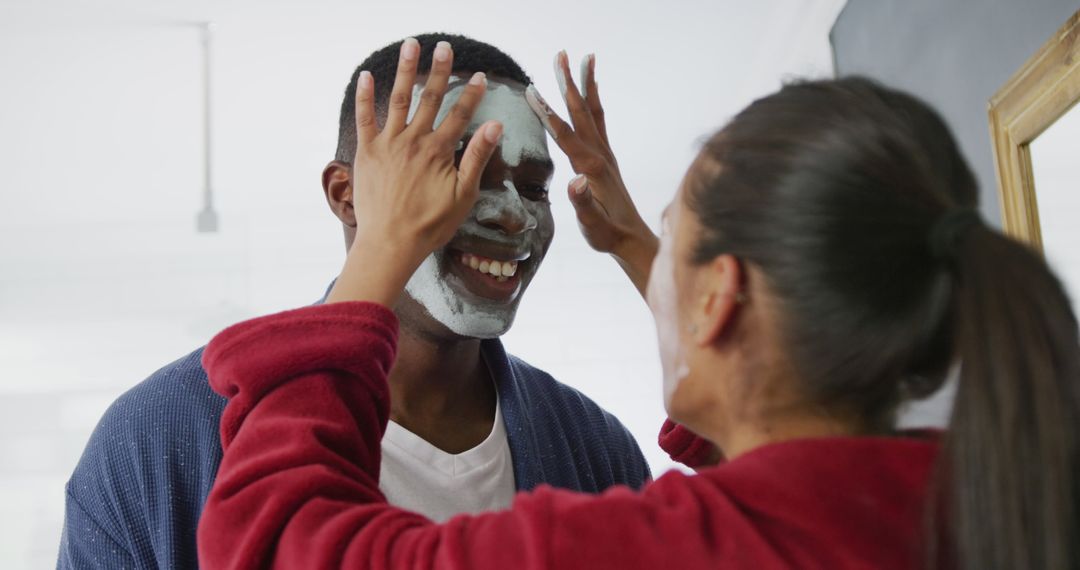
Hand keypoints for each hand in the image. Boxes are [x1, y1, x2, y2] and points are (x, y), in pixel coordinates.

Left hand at [327, 38, 502, 306]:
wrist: (390, 243)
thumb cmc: (430, 225)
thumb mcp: (463, 195)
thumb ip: (477, 157)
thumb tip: (495, 126)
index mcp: (439, 151)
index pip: (460, 115)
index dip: (472, 94)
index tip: (480, 76)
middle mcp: (414, 141)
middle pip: (430, 99)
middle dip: (440, 71)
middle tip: (445, 47)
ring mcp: (388, 144)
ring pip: (399, 99)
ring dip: (406, 71)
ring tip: (411, 46)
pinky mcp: (367, 152)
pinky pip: (365, 118)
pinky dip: (364, 96)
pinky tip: (365, 75)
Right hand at [526, 51, 657, 296]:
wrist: (632, 239)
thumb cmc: (608, 235)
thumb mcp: (593, 226)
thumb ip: (582, 204)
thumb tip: (574, 183)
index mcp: (591, 168)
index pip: (565, 135)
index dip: (547, 113)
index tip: (532, 90)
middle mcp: (601, 155)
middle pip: (581, 112)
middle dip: (569, 82)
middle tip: (560, 53)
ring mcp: (606, 154)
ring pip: (593, 111)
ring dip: (586, 84)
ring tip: (584, 57)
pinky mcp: (607, 158)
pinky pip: (600, 121)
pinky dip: (595, 101)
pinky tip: (592, 90)